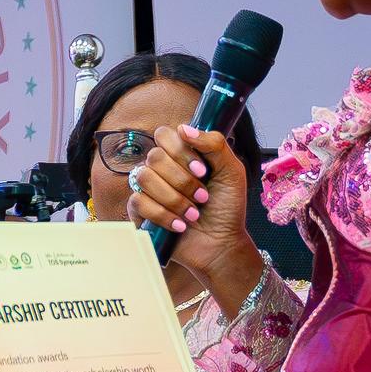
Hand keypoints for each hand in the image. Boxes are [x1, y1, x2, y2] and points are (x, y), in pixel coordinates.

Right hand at [123, 126, 260, 298]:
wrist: (221, 243)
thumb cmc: (227, 208)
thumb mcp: (232, 171)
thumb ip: (214, 144)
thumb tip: (185, 128)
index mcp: (181, 155)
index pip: (164, 135)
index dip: (181, 151)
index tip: (202, 169)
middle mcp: (162, 169)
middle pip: (154, 157)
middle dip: (182, 180)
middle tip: (203, 196)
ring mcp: (148, 190)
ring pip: (144, 178)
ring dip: (175, 199)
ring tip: (193, 214)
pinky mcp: (138, 211)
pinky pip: (139, 202)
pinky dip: (164, 215)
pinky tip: (180, 225)